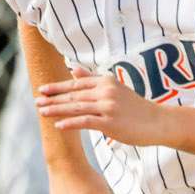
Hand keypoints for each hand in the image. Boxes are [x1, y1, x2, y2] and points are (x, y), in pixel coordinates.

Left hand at [38, 67, 165, 146]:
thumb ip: (93, 78)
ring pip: (76, 107)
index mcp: (105, 81)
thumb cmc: (135, 107)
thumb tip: (74, 68)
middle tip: (36, 101)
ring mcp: (108, 106)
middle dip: (53, 98)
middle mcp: (105, 91)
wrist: (158, 122)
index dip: (58, 87)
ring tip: (42, 112)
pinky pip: (85, 121)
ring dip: (56, 109)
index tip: (42, 90)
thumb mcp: (115, 88)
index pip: (76, 83)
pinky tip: (58, 126)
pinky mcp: (110, 122)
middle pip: (73, 94)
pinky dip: (70, 123)